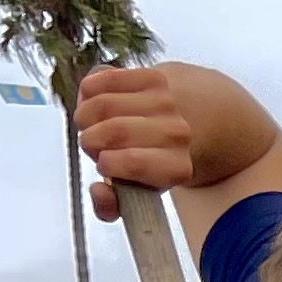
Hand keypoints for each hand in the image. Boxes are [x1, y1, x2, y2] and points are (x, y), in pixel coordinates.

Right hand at [73, 64, 189, 215]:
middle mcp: (177, 133)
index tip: (105, 164)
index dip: (107, 164)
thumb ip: (114, 204)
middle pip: (111, 132)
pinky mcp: (153, 77)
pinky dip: (87, 92)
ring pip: (101, 105)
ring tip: (92, 125)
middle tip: (94, 144)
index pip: (132, 163)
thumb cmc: (156, 160)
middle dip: (91, 140)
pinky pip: (101, 80)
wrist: (197, 121)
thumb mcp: (141, 188)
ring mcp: (166, 102)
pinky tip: (94, 102)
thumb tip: (98, 191)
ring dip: (84, 117)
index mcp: (178, 168)